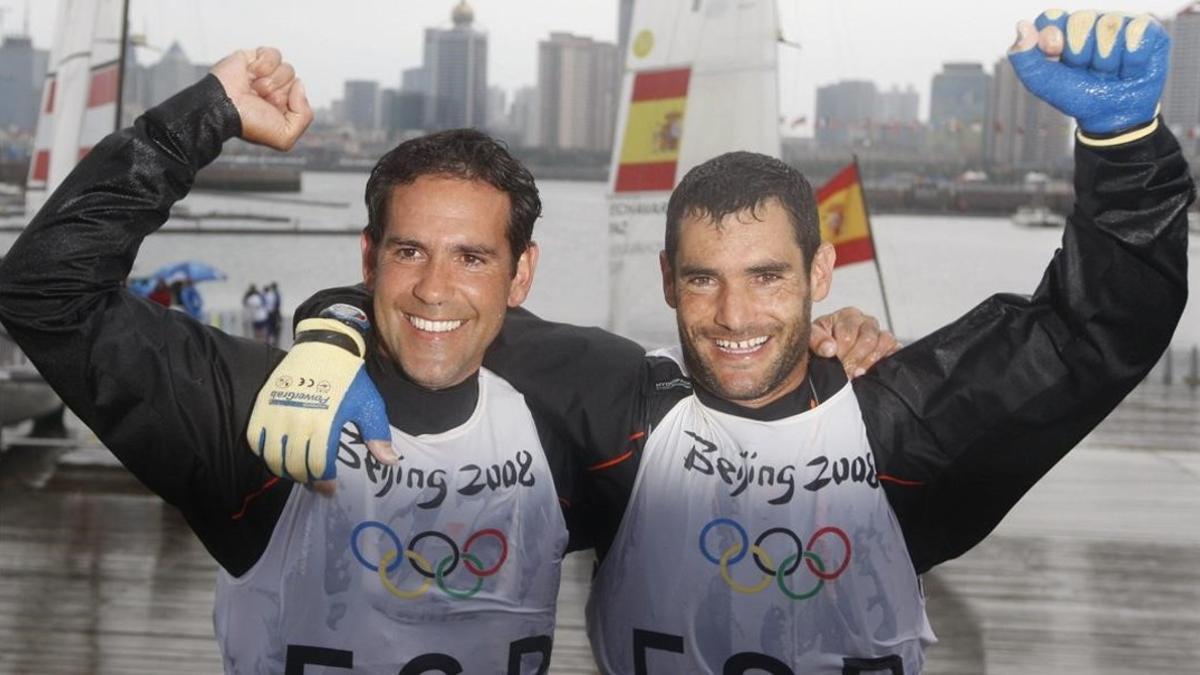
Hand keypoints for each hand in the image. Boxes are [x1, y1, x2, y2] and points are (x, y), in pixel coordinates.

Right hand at [210, 47, 312, 150]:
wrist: (222, 107)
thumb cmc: (249, 123)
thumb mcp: (286, 136)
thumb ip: (305, 115)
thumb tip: (300, 85)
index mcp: (282, 108)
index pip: (301, 98)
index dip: (290, 104)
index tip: (272, 110)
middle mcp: (274, 90)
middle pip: (295, 81)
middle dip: (279, 92)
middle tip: (260, 99)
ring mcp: (264, 74)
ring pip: (287, 68)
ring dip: (270, 81)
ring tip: (253, 89)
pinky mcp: (253, 57)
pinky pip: (274, 54)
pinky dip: (264, 65)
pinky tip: (251, 74)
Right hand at [247, 319, 396, 494]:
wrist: (323, 346)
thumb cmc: (349, 377)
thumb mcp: (368, 403)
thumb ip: (376, 434)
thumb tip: (390, 461)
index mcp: (324, 422)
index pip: (319, 464)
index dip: (324, 481)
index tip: (329, 487)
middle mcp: (297, 420)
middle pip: (295, 465)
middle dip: (306, 478)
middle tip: (314, 480)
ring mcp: (276, 412)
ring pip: (273, 457)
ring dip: (284, 470)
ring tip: (297, 470)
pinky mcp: (263, 405)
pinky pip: (255, 439)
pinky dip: (264, 452)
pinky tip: (278, 454)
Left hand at [810, 307, 899, 378]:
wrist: (828, 356)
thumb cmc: (821, 344)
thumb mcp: (812, 338)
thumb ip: (817, 340)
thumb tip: (830, 349)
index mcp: (847, 315)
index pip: (848, 334)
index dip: (841, 352)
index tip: (834, 363)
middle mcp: (866, 321)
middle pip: (868, 339)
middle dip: (854, 359)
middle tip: (845, 372)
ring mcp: (880, 332)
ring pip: (884, 342)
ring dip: (868, 361)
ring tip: (856, 372)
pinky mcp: (890, 345)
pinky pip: (895, 348)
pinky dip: (884, 359)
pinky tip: (870, 370)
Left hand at [1008, 10, 1167, 135]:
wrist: (1111, 116)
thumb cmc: (1077, 95)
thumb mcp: (1042, 82)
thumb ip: (1024, 56)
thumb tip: (1022, 25)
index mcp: (1062, 29)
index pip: (1051, 18)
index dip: (1052, 39)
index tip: (1056, 56)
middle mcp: (1091, 20)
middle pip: (1080, 21)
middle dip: (1081, 55)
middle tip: (1088, 70)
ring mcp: (1120, 22)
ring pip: (1109, 27)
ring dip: (1106, 62)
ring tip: (1109, 72)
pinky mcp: (1147, 29)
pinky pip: (1137, 32)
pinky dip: (1131, 60)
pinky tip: (1129, 70)